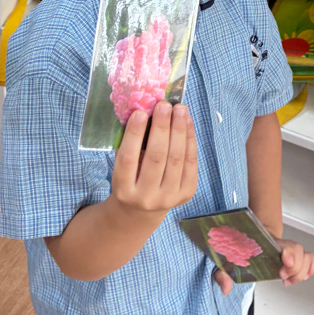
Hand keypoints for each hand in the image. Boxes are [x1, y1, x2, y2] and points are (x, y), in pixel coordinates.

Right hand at [111, 101, 197, 215]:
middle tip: (164, 105)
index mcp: (124, 189)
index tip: (140, 112)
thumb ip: (128, 143)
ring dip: (179, 130)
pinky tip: (187, 122)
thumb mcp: (122, 165)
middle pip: (156, 158)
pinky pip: (191, 163)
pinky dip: (190, 139)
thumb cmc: (130, 177)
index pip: (128, 159)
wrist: (142, 209)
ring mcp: (168, 198)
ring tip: (180, 109)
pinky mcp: (186, 194)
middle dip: (162, 128)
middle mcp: (146, 197)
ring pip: (177, 159)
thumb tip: (142, 110)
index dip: (134, 135)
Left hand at [213, 238, 313, 294]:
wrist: (251, 234)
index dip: (290, 253)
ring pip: (307, 257)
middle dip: (295, 267)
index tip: (285, 262)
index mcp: (268, 244)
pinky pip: (311, 261)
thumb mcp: (228, 260)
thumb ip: (222, 273)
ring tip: (288, 279)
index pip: (285, 244)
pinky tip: (300, 277)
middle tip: (282, 275)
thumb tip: (225, 288)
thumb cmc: (240, 248)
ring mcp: (290, 253)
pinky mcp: (295, 259)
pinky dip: (310, 269)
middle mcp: (282, 247)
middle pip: (299, 251)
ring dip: (302, 271)